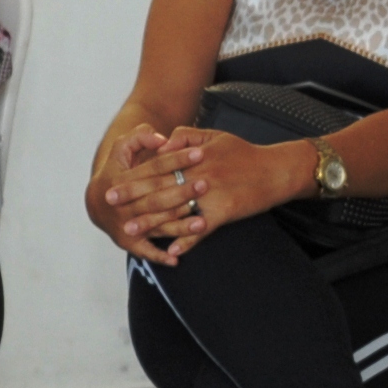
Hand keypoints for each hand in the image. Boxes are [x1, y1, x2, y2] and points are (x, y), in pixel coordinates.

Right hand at [87, 122, 190, 256]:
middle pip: (157, 197)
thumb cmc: (117, 172)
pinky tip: (177, 258)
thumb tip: (161, 139)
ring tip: (203, 222)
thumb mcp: (121, 150)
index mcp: (121, 179)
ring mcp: (126, 225)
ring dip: (179, 225)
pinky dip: (160, 256)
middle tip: (205, 184)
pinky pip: (146, 251)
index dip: (176, 159)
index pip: (154, 167)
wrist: (98, 204)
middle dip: (182, 191)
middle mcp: (123, 204)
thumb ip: (139, 138)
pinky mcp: (129, 243)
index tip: (199, 153)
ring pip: (157, 224)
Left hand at [102, 127, 296, 263]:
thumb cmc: (245, 153)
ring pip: (175, 212)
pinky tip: (170, 252)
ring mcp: (211, 195)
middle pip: (159, 189)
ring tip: (131, 231)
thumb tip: (162, 141)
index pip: (157, 167)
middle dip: (133, 199)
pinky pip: (201, 230)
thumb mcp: (215, 136)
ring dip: (152, 223)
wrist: (276, 170)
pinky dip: (186, 242)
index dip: (133, 177)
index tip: (112, 184)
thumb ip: (186, 135)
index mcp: (194, 157)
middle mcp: (199, 175)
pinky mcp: (224, 212)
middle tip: (110, 207)